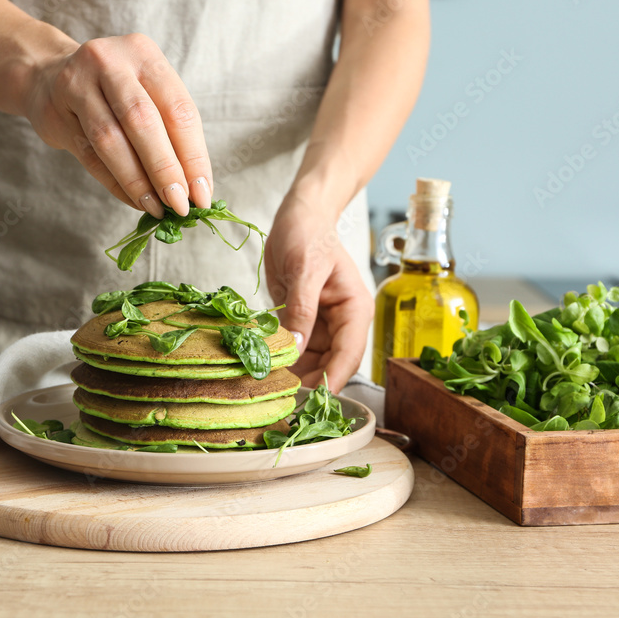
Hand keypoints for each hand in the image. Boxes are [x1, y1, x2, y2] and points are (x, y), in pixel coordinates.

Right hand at [23, 33, 212, 217]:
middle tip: (180, 205)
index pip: (178, 109)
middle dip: (165, 170)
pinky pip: (90, 155)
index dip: (193, 156)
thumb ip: (170, 131)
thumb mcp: (145, 91)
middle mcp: (110, 62)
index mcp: (144, 54)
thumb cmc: (112, 90)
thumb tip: (195, 188)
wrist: (46, 76)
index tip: (203, 194)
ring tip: (157, 208)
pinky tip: (133, 200)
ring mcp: (77, 83)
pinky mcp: (55, 111)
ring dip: (138, 181)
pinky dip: (116, 183)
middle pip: (143, 122)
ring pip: (111, 140)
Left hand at [265, 197, 373, 392]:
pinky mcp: (302, 322)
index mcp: (354, 309)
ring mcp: (322, 325)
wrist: (299, 216)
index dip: (334, 379)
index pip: (349, 354)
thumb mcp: (304, 269)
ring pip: (311, 361)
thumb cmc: (308, 235)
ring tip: (270, 390)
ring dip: (293, 375)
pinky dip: (282, 360)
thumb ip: (301, 309)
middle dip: (310, 383)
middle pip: (330, 364)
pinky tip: (264, 370)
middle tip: (283, 401)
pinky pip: (294, 348)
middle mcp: (342, 322)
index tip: (315, 401)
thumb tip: (297, 347)